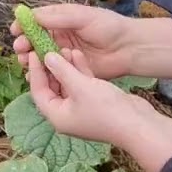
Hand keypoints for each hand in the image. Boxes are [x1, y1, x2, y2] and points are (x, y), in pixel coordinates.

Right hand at [11, 3, 133, 80]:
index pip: (37, 21)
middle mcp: (60, 36)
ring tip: (26, 62)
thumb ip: (58, 17)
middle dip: (24, 44)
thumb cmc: (108, 27)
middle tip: (20, 49)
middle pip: (35, 40)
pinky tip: (35, 75)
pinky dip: (42, 73)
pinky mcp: (70, 69)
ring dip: (31, 58)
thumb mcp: (83, 17)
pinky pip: (52, 71)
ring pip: (41, 56)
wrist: (130, 49)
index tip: (15, 31)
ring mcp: (64, 54)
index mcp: (62, 19)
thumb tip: (32, 16)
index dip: (24, 25)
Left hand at [30, 49, 171, 171]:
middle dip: (51, 67)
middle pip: (52, 87)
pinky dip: (80, 71)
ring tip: (64, 47)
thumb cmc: (106, 109)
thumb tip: (46, 56)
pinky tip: (78, 54)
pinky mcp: (96, 103)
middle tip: (47, 47)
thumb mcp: (80, 86)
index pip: (38, 91)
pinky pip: (82, 85)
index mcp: (57, 116)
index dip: (36, 71)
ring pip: (68, 84)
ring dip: (66, 67)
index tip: (33, 52)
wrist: (138, 124)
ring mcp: (82, 109)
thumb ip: (62, 70)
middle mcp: (67, 114)